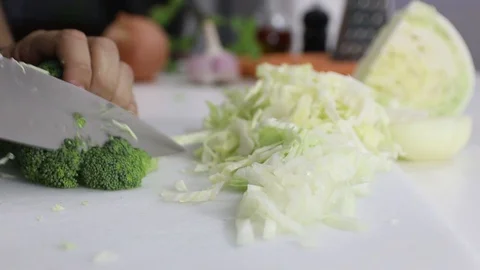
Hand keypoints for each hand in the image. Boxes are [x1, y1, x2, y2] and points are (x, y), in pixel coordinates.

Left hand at [0, 29, 136, 113]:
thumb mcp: (22, 83)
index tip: (76, 91)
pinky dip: (127, 110)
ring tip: (104, 119)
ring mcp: (103, 66)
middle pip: (106, 50)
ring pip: (123, 71)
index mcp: (52, 43)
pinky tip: (117, 124)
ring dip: (117, 97)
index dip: (78, 64)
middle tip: (92, 108)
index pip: (72, 40)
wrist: (30, 95)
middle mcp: (83, 49)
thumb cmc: (22, 89)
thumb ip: (39, 85)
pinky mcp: (116, 88)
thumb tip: (64, 100)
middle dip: (102, 82)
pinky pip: (131, 95)